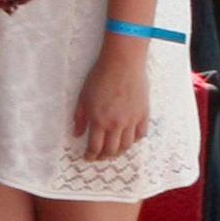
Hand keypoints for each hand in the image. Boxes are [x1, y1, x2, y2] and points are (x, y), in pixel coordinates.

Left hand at [75, 43, 152, 160]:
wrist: (122, 63)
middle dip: (103, 157)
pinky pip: (141, 134)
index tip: (88, 158)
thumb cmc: (100, 76)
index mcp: (99, 121)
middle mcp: (116, 124)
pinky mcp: (143, 113)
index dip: (91, 156)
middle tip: (99, 157)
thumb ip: (79, 118)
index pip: (95, 147)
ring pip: (126, 145)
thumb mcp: (83, 97)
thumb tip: (76, 134)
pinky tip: (128, 139)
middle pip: (111, 150)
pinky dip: (134, 140)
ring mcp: (132, 120)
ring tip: (113, 151)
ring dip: (119, 152)